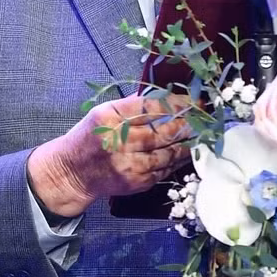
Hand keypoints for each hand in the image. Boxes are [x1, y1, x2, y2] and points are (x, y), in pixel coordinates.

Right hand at [26, 92, 190, 218]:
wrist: (73, 171)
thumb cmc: (90, 137)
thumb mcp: (103, 112)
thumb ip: (132, 104)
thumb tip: (165, 95)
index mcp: (111, 117)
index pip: (151, 106)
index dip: (177, 103)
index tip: (194, 100)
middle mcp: (120, 141)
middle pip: (164, 130)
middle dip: (188, 123)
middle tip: (203, 117)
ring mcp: (129, 164)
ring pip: (169, 152)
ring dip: (188, 143)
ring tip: (200, 134)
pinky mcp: (136, 182)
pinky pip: (165, 169)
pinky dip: (178, 160)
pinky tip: (185, 152)